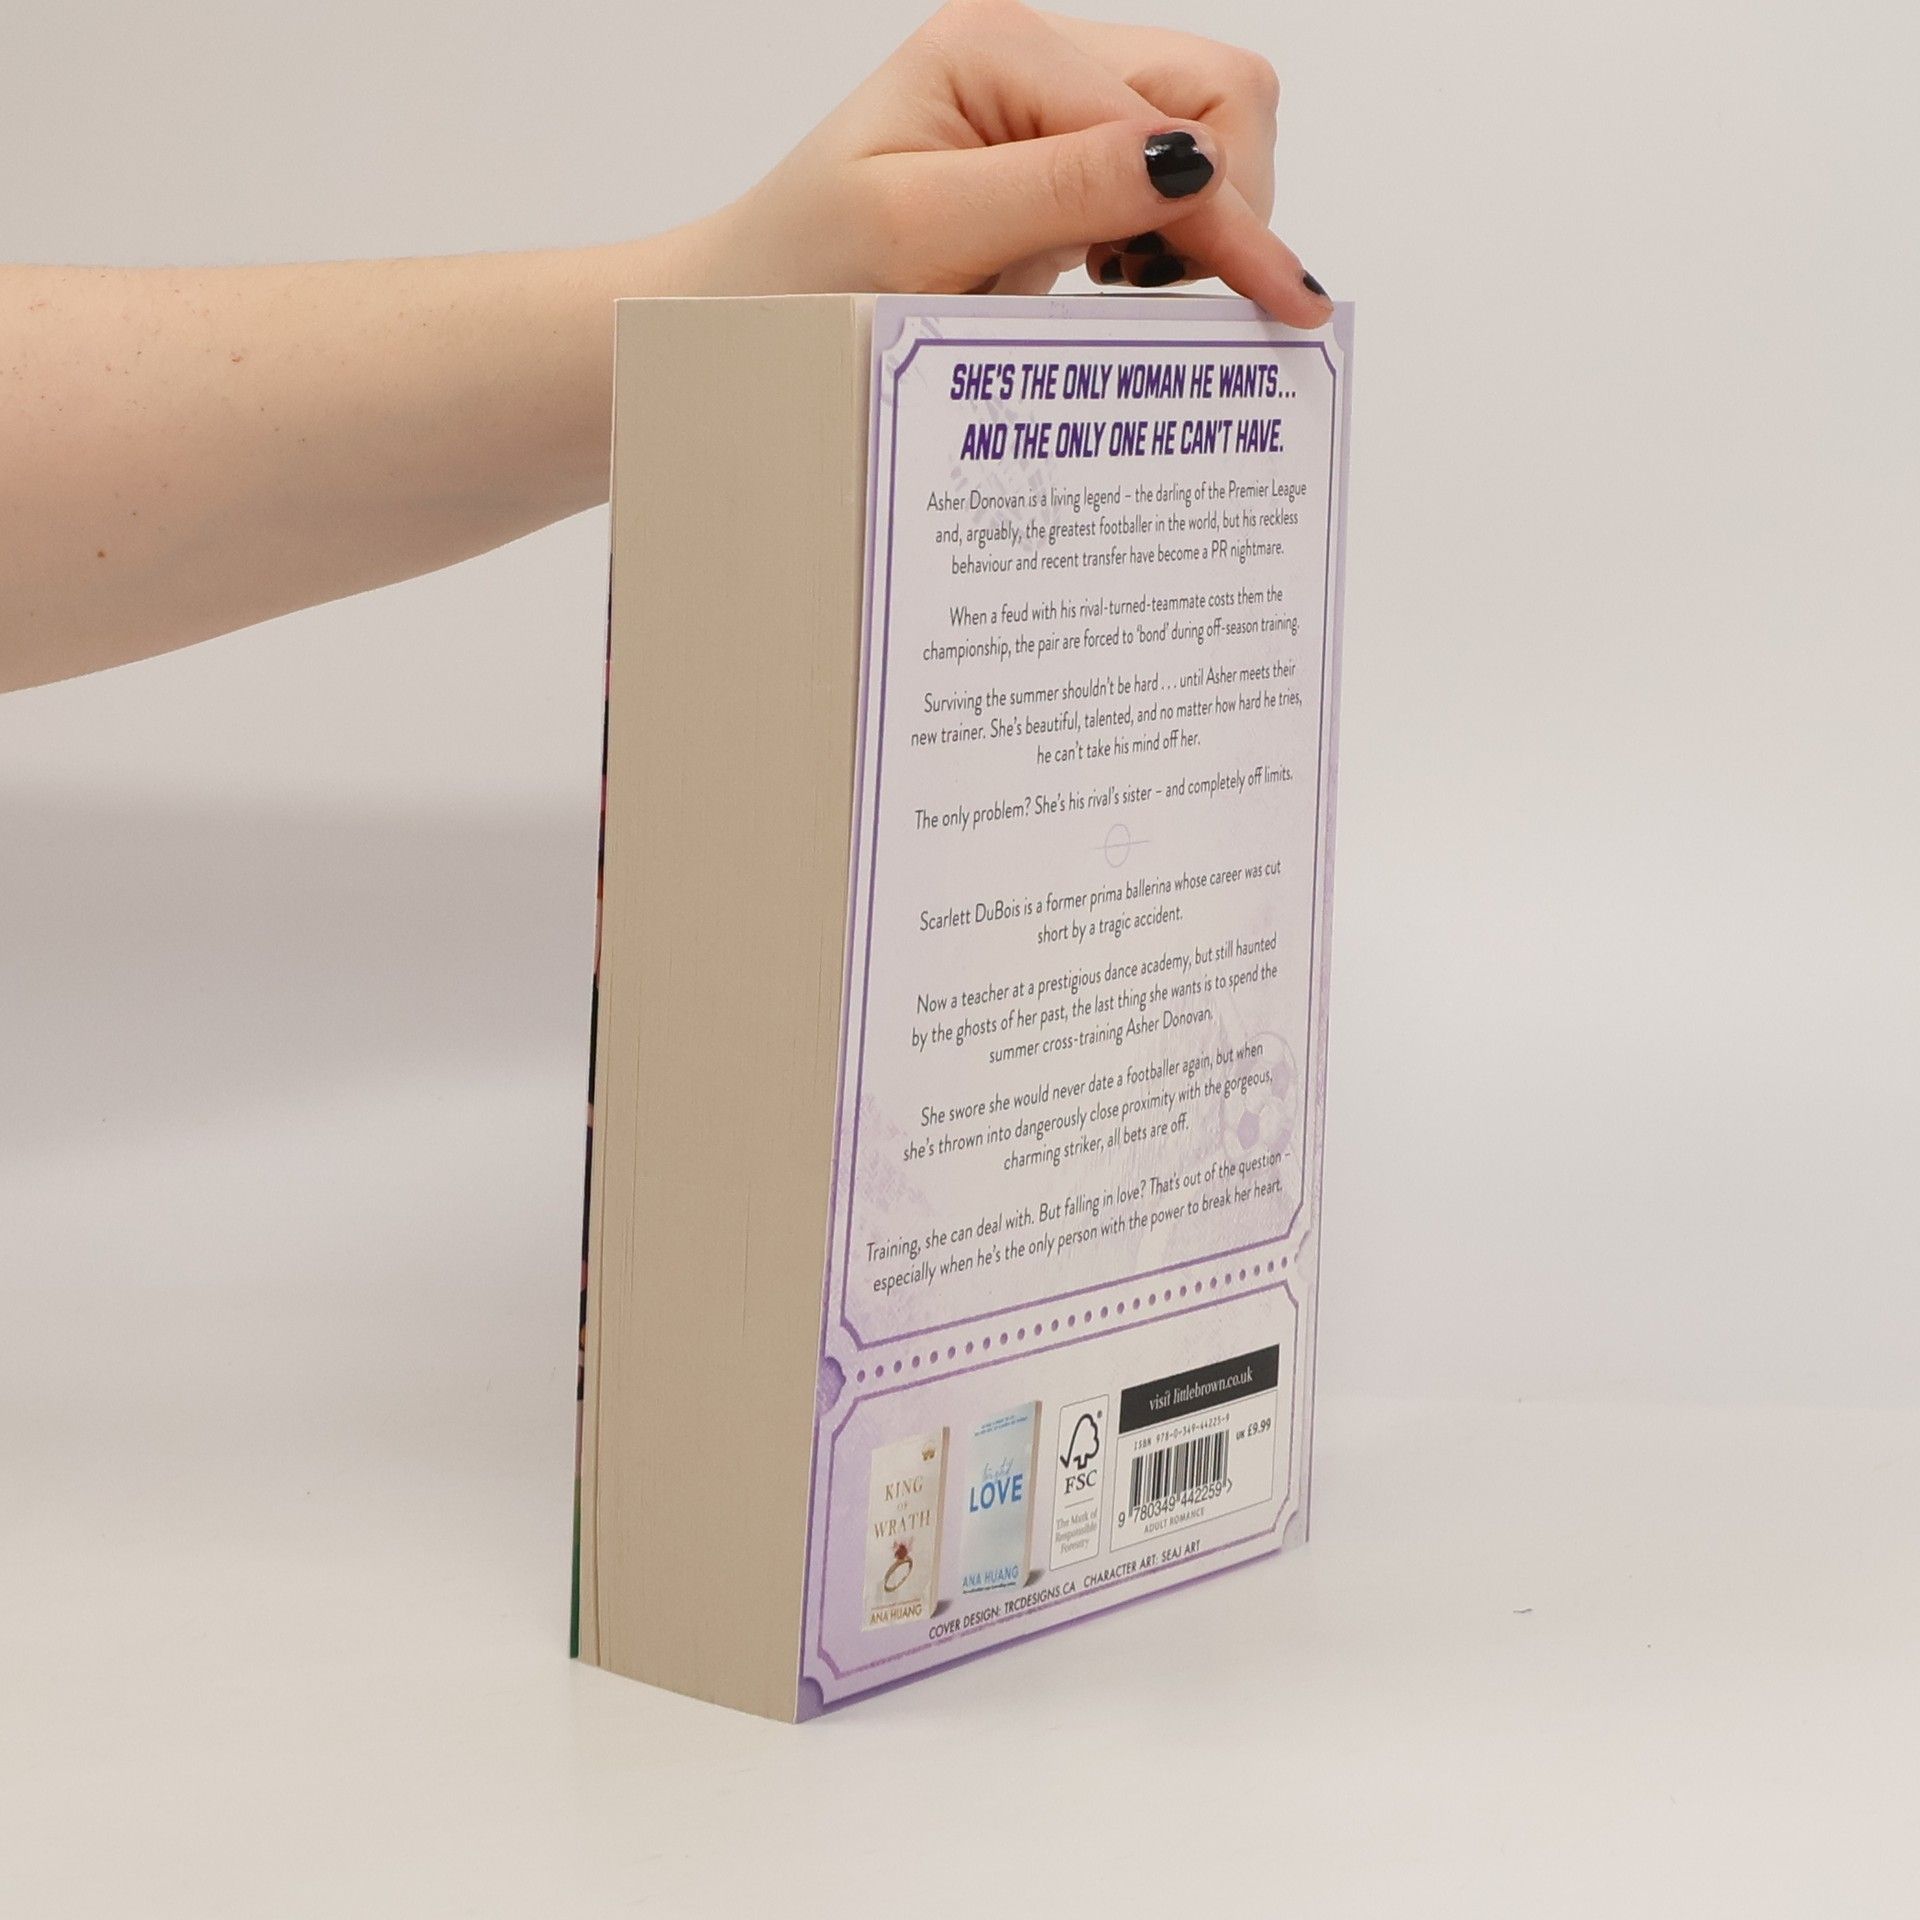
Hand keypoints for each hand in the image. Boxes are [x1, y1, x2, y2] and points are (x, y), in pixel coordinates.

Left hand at [690, 0, 1331, 325]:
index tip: (1286, 306)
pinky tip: (1121, 273)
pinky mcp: (1056, 157)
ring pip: (1205, 132)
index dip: (1232, 214)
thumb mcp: (920, 231)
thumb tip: (1189, 166)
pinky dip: (1173, 232)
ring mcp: (1049, 102)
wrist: (749, 308)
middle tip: (1166, 295)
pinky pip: (1163, 177)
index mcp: (1000, 46)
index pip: (1175, 113)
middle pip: (1216, 94)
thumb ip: (1057, 189)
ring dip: (1201, 218)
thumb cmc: (805, 273)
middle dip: (1228, 199)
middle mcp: (1035, 53)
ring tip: (1127, 285)